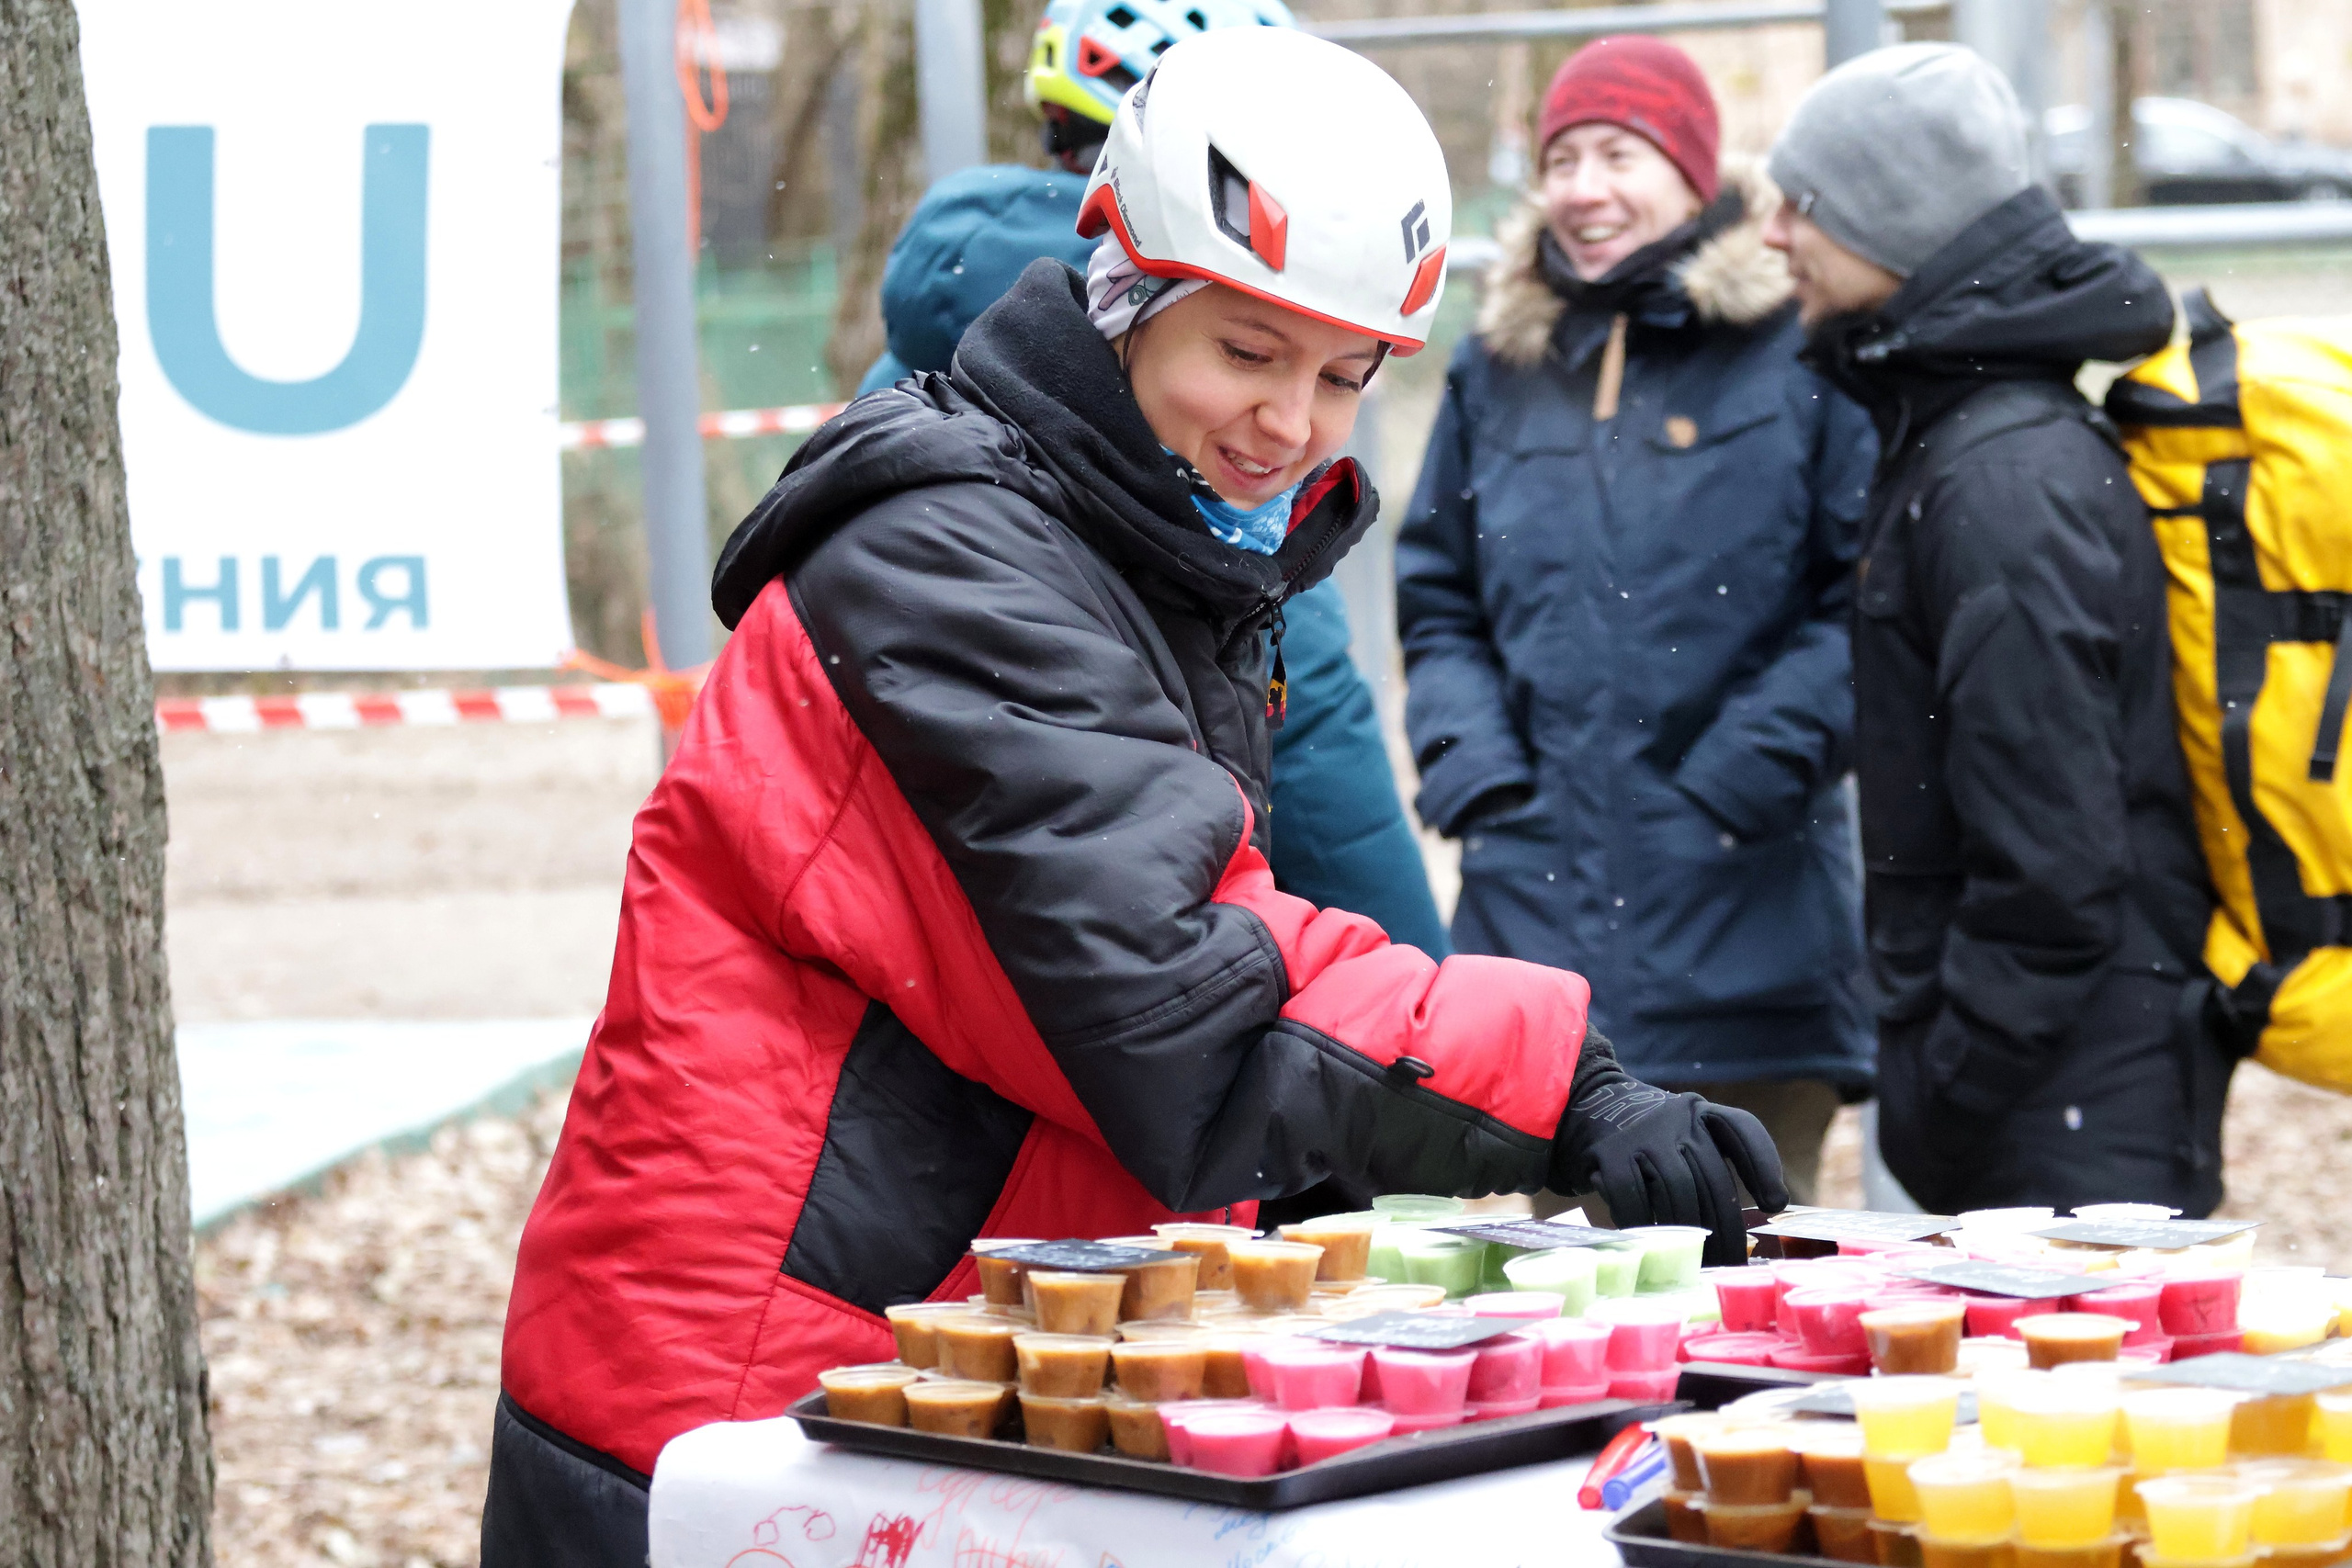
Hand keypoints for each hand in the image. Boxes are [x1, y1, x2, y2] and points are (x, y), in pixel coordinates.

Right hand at [1550, 1029, 1787, 1266]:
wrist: (1585, 1106)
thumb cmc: (1645, 1137)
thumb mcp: (1681, 1132)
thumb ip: (1709, 1164)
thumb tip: (1743, 1230)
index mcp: (1700, 1112)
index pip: (1741, 1130)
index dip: (1763, 1166)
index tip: (1774, 1203)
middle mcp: (1676, 1119)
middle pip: (1711, 1179)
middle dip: (1725, 1228)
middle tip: (1731, 1264)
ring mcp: (1641, 1135)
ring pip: (1676, 1191)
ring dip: (1689, 1233)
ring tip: (1697, 1263)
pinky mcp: (1608, 1154)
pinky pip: (1634, 1200)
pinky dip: (1645, 1227)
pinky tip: (1652, 1247)